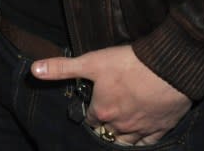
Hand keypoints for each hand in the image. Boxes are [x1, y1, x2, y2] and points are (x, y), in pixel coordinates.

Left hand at [31, 44, 190, 144]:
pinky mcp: (159, 129)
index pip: (90, 118)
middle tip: (107, 114)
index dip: (91, 109)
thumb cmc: (129, 63)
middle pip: (106, 132)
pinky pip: (146, 144)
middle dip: (104, 125)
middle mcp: (119, 126)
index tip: (94, 102)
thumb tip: (34, 70)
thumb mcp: (92, 61)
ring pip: (125, 142)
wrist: (168, 67)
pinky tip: (139, 136)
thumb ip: (63, 67)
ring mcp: (140, 130)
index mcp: (102, 111)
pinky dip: (141, 141)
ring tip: (120, 125)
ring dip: (120, 135)